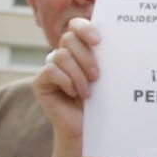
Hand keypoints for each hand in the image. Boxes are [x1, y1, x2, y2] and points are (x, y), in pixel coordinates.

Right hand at [34, 18, 101, 142]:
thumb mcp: (106, 77)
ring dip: (77, 74)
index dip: (85, 28)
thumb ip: (104, 58)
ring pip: (61, 56)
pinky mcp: (40, 82)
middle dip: (85, 56)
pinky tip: (73, 93)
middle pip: (69, 39)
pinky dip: (65, 81)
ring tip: (87, 91)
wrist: (88, 129)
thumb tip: (115, 40)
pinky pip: (50, 71)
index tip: (98, 41)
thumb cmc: (101, 102)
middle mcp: (63, 54)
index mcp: (80, 48)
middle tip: (97, 76)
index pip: (76, 26)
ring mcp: (50, 67)